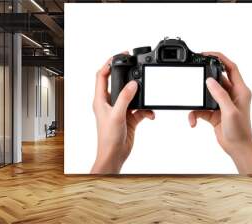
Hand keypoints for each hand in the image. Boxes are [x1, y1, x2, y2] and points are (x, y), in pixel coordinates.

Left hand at [91, 55, 154, 173]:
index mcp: (100, 100)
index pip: (101, 76)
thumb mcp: (117, 115)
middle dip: (128, 77)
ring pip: (132, 96)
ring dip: (141, 96)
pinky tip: (151, 115)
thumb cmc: (108, 138)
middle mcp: (109, 103)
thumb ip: (125, 98)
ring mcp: (120, 110)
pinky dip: (147, 110)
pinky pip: (140, 109)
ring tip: (147, 95)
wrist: (115, 155)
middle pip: (119, 83)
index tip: (119, 56)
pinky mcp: (129, 118)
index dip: (108, 64)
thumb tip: (132, 84)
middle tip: (137, 68)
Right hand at [188, 52, 251, 174]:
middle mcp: (232, 95)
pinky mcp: (215, 112)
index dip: (220, 58)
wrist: (237, 148)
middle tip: (194, 73)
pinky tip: (193, 121)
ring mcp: (223, 103)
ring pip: (206, 94)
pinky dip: (195, 114)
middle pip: (216, 79)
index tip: (207, 54)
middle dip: (204, 77)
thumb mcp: (230, 111)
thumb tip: (210, 80)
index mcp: (240, 90)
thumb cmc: (240, 131)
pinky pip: (201, 108)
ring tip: (192, 104)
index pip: (231, 68)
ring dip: (198, 99)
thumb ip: (220, 95)